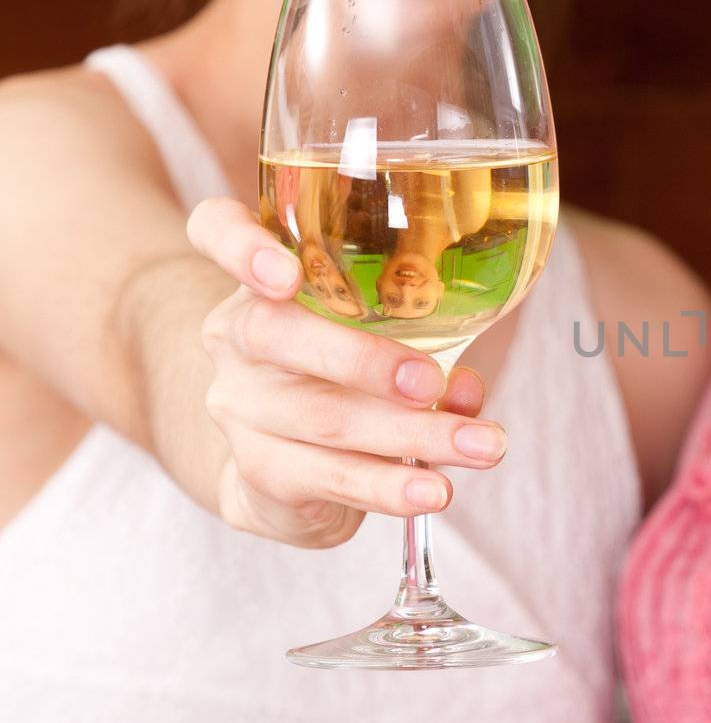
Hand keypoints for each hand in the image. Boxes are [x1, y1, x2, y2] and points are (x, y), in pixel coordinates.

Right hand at [187, 198, 508, 548]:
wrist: (288, 467)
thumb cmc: (348, 376)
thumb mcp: (383, 342)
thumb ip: (428, 348)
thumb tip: (465, 385)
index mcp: (262, 280)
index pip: (216, 230)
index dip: (237, 244)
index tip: (281, 272)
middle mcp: (237, 336)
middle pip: (277, 334)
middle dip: (366, 361)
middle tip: (431, 382)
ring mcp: (241, 406)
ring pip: (324, 417)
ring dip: (415, 434)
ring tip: (482, 447)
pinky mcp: (263, 469)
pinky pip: (329, 477)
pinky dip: (390, 486)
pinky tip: (432, 491)